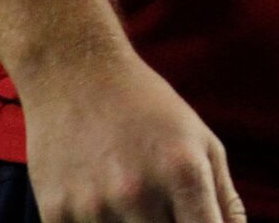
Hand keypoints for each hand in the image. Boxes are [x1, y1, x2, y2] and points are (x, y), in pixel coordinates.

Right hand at [16, 51, 243, 222]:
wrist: (72, 70)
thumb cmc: (145, 107)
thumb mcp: (198, 139)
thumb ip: (223, 197)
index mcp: (183, 171)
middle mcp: (138, 192)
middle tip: (156, 200)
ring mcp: (93, 207)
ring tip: (121, 193)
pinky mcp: (55, 214)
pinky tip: (93, 200)